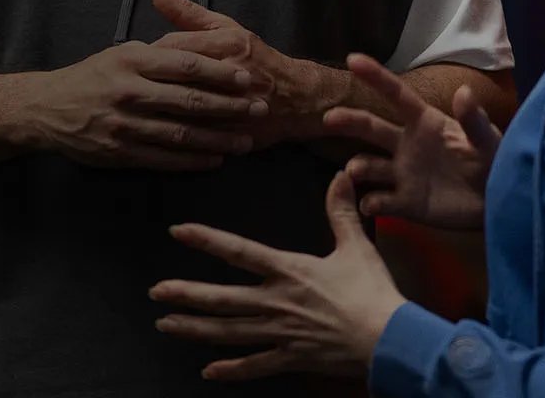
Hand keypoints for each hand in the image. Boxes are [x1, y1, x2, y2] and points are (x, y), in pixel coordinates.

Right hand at [32, 37, 271, 172]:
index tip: (247, 76)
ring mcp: (124, 125)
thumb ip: (159, 51)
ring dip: (218, 139)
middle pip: (189, 101)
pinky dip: (192, 161)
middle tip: (259, 109)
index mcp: (131, 61)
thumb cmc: (92, 76)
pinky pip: (163, 159)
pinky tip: (214, 159)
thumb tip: (200, 43)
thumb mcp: (121, 53)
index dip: (220, 71)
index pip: (185, 65)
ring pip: (180, 134)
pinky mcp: (119, 152)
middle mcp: (128, 92)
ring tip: (245, 141)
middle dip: (229, 106)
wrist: (47, 108)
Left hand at [150, 0, 325, 145]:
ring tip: (145, 107)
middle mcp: (232, 70)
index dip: (148, 55)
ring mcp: (234, 103)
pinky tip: (160, 130)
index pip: (174, 46)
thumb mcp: (224, 27)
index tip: (135, 62)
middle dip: (150, 82)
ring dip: (160, 109)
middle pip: (175, 77)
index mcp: (227, 42)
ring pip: (184, 108)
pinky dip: (175, 132)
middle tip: (135, 86)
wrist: (296, 97)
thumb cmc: (255, 58)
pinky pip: (196, 134)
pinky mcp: (234, 130)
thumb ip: (186, 10)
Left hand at [151, 171, 405, 381]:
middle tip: (155, 292)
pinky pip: (255, 365)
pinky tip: (209, 371)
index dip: (206, 239)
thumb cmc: (372, 291)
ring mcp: (280, 333)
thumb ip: (341, 212)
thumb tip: (340, 174)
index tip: (178, 231)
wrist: (389, 338)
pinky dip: (232, 370)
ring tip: (166, 324)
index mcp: (289, 271)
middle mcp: (276, 301)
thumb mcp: (357, 246)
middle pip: (222, 298)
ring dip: (195, 328)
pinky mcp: (291, 358)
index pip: (238, 251)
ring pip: (228, 332)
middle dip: (186, 295)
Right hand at [323, 53, 498, 228]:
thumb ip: (473, 120)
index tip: (352, 58)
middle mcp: (406, 144)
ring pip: (368, 165)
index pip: (396, 95)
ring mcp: (403, 173)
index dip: (376, 76)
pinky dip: (371, 203)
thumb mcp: (488, 141)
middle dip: (348, 121)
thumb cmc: (494, 163)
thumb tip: (463, 91)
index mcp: (425, 123)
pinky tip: (369, 204)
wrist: (498, 203)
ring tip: (353, 172)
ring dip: (358, 167)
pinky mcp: (405, 202)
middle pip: (370, 128)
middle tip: (329, 119)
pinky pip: (380, 201)